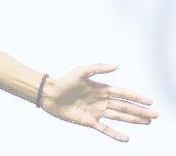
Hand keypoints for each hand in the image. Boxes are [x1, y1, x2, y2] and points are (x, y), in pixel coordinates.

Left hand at [40, 63, 158, 141]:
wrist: (49, 94)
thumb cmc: (64, 81)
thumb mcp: (81, 72)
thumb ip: (99, 68)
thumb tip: (117, 65)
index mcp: (102, 89)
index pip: (123, 94)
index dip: (136, 97)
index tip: (149, 101)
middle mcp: (102, 101)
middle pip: (124, 107)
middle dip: (140, 111)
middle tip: (155, 115)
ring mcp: (96, 111)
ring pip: (119, 117)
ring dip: (133, 120)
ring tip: (147, 122)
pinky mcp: (89, 121)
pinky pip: (104, 129)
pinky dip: (115, 134)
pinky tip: (126, 138)